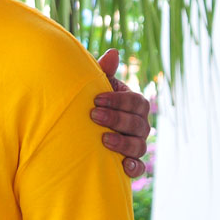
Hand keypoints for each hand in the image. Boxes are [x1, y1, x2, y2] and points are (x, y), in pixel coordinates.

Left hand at [90, 50, 150, 178]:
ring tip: (103, 139)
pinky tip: (123, 166)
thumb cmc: (90, 102)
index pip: (137, 102)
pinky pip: (139, 168)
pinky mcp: (130, 163)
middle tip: (93, 116)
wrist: (80, 127)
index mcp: (133, 104)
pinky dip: (134, 168)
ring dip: (123, 143)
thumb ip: (103, 71)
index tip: (97, 99)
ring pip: (139, 145)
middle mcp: (139, 125)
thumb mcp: (94, 86)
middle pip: (139, 123)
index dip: (119, 100)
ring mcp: (136, 145)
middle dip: (116, 119)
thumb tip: (114, 52)